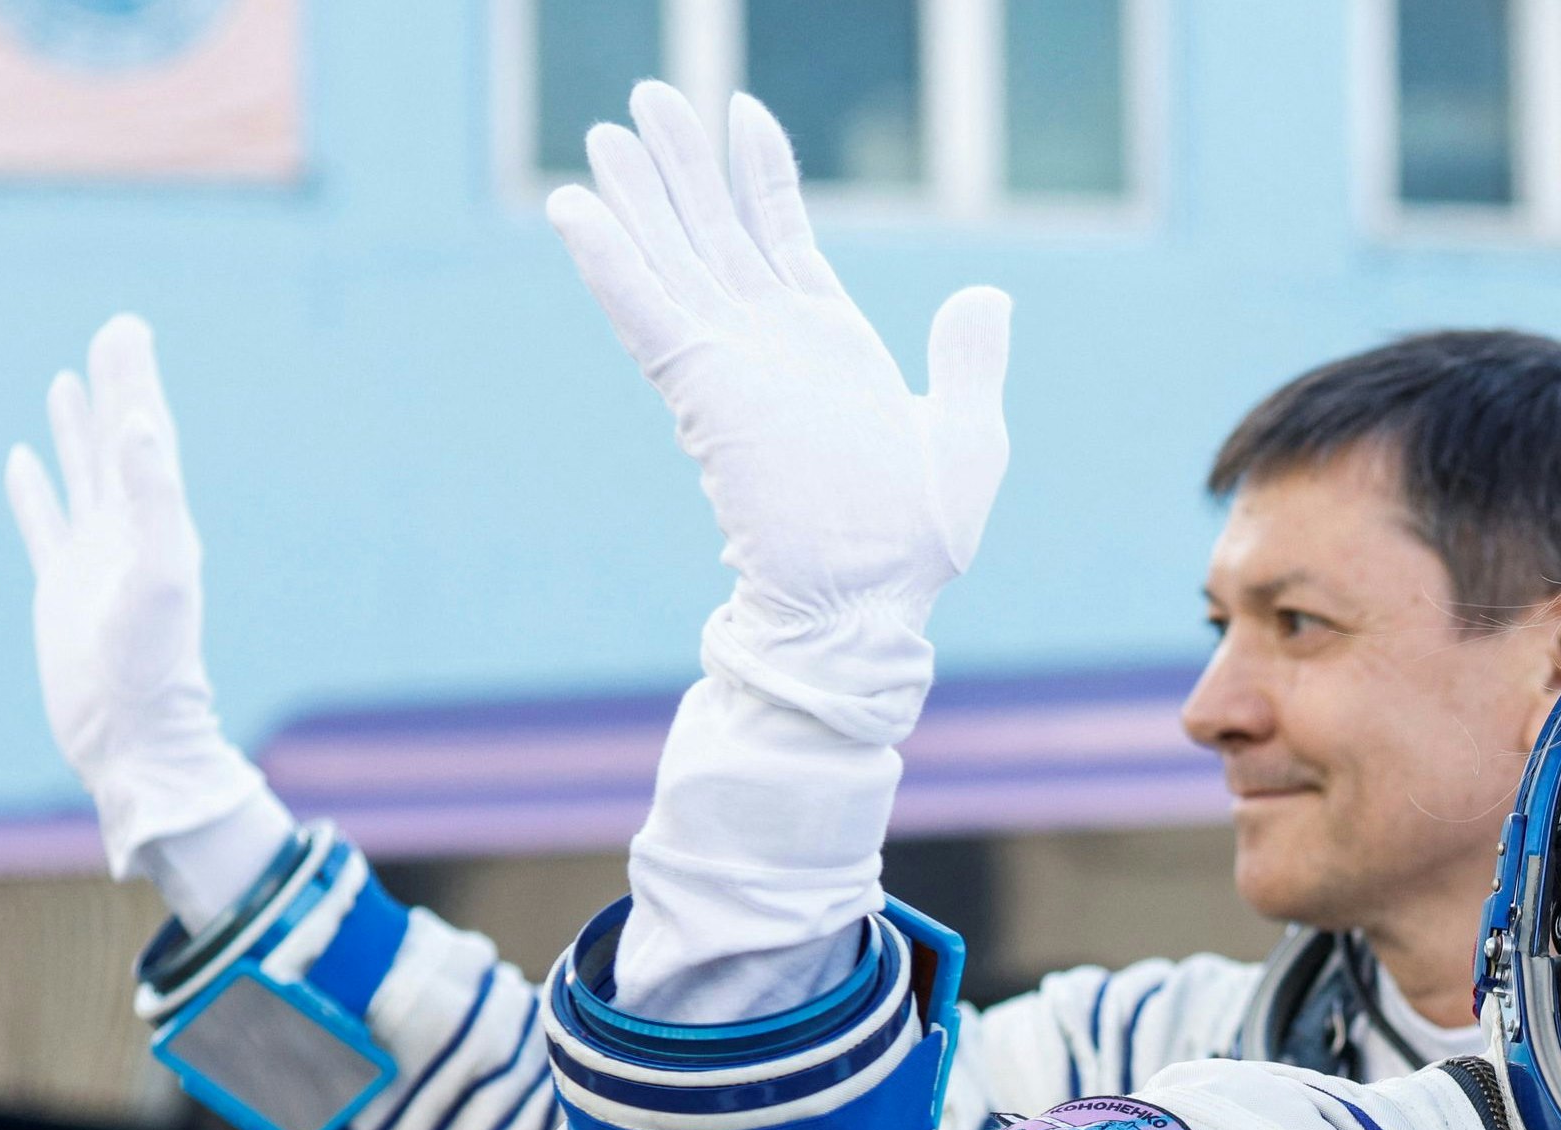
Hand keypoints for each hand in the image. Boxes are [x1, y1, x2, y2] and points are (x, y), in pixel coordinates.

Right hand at [5, 316, 265, 876]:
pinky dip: (34, 489)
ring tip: (68, 381)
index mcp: (162, 522)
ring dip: (78, 429)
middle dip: (114, 386)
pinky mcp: (61, 585)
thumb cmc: (153, 661)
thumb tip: (141, 426)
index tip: (128, 328)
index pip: (147, 434)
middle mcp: (132, 532)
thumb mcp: (159, 573)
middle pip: (119, 442)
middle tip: (112, 332)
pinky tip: (24, 460)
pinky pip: (44, 523)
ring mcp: (94, 557)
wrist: (132, 733)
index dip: (136, 381)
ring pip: (83, 476)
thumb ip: (154, 499)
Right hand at [546, 82, 1009, 740]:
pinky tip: (576, 207)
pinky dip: (611, 260)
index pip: (782, 234)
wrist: (870, 604)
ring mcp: (732, 362)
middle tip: (647, 93)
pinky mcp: (703, 390)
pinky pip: (646, 312)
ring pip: (672, 255)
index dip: (761, 172)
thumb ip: (968, 364)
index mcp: (828, 343)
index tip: (742, 110)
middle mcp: (771, 342)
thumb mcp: (967, 441)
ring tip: (608, 128)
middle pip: (713, 229)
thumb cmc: (915, 544)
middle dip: (682, 162)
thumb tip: (985, 297)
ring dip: (639, 192)